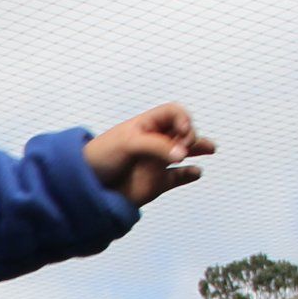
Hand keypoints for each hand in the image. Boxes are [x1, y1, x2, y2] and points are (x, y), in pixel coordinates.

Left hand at [83, 104, 211, 204]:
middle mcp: (155, 141)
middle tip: (184, 146)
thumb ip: (157, 147)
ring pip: (185, 153)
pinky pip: (179, 177)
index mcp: (147, 125)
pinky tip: (196, 173)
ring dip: (199, 148)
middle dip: (190, 135)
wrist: (86, 184)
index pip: (174, 113)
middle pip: (183, 131)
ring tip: (211, 149)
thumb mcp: (128, 144)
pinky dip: (190, 175)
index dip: (183, 119)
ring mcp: (157, 161)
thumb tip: (184, 154)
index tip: (183, 132)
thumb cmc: (102, 155)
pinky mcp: (157, 182)